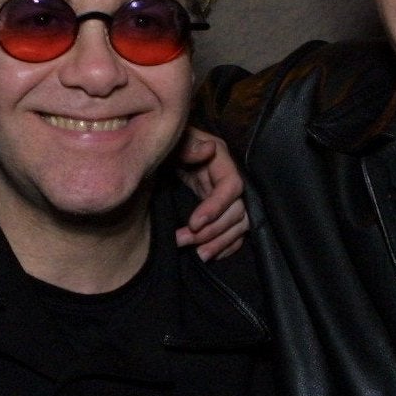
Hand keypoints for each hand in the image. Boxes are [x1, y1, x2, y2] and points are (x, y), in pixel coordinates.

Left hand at [175, 129, 249, 259]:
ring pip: (239, 224)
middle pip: (237, 211)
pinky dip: (226, 245)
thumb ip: (188, 145)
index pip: (231, 186)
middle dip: (212, 230)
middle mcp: (228, 178)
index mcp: (220, 159)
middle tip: (183, 241)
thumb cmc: (165, 143)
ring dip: (219, 242)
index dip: (216, 206)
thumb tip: (209, 150)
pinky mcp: (221, 209)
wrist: (156, 149)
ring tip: (198, 254)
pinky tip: (210, 254)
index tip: (193, 223)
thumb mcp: (173, 140)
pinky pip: (235, 231)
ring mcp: (226, 196)